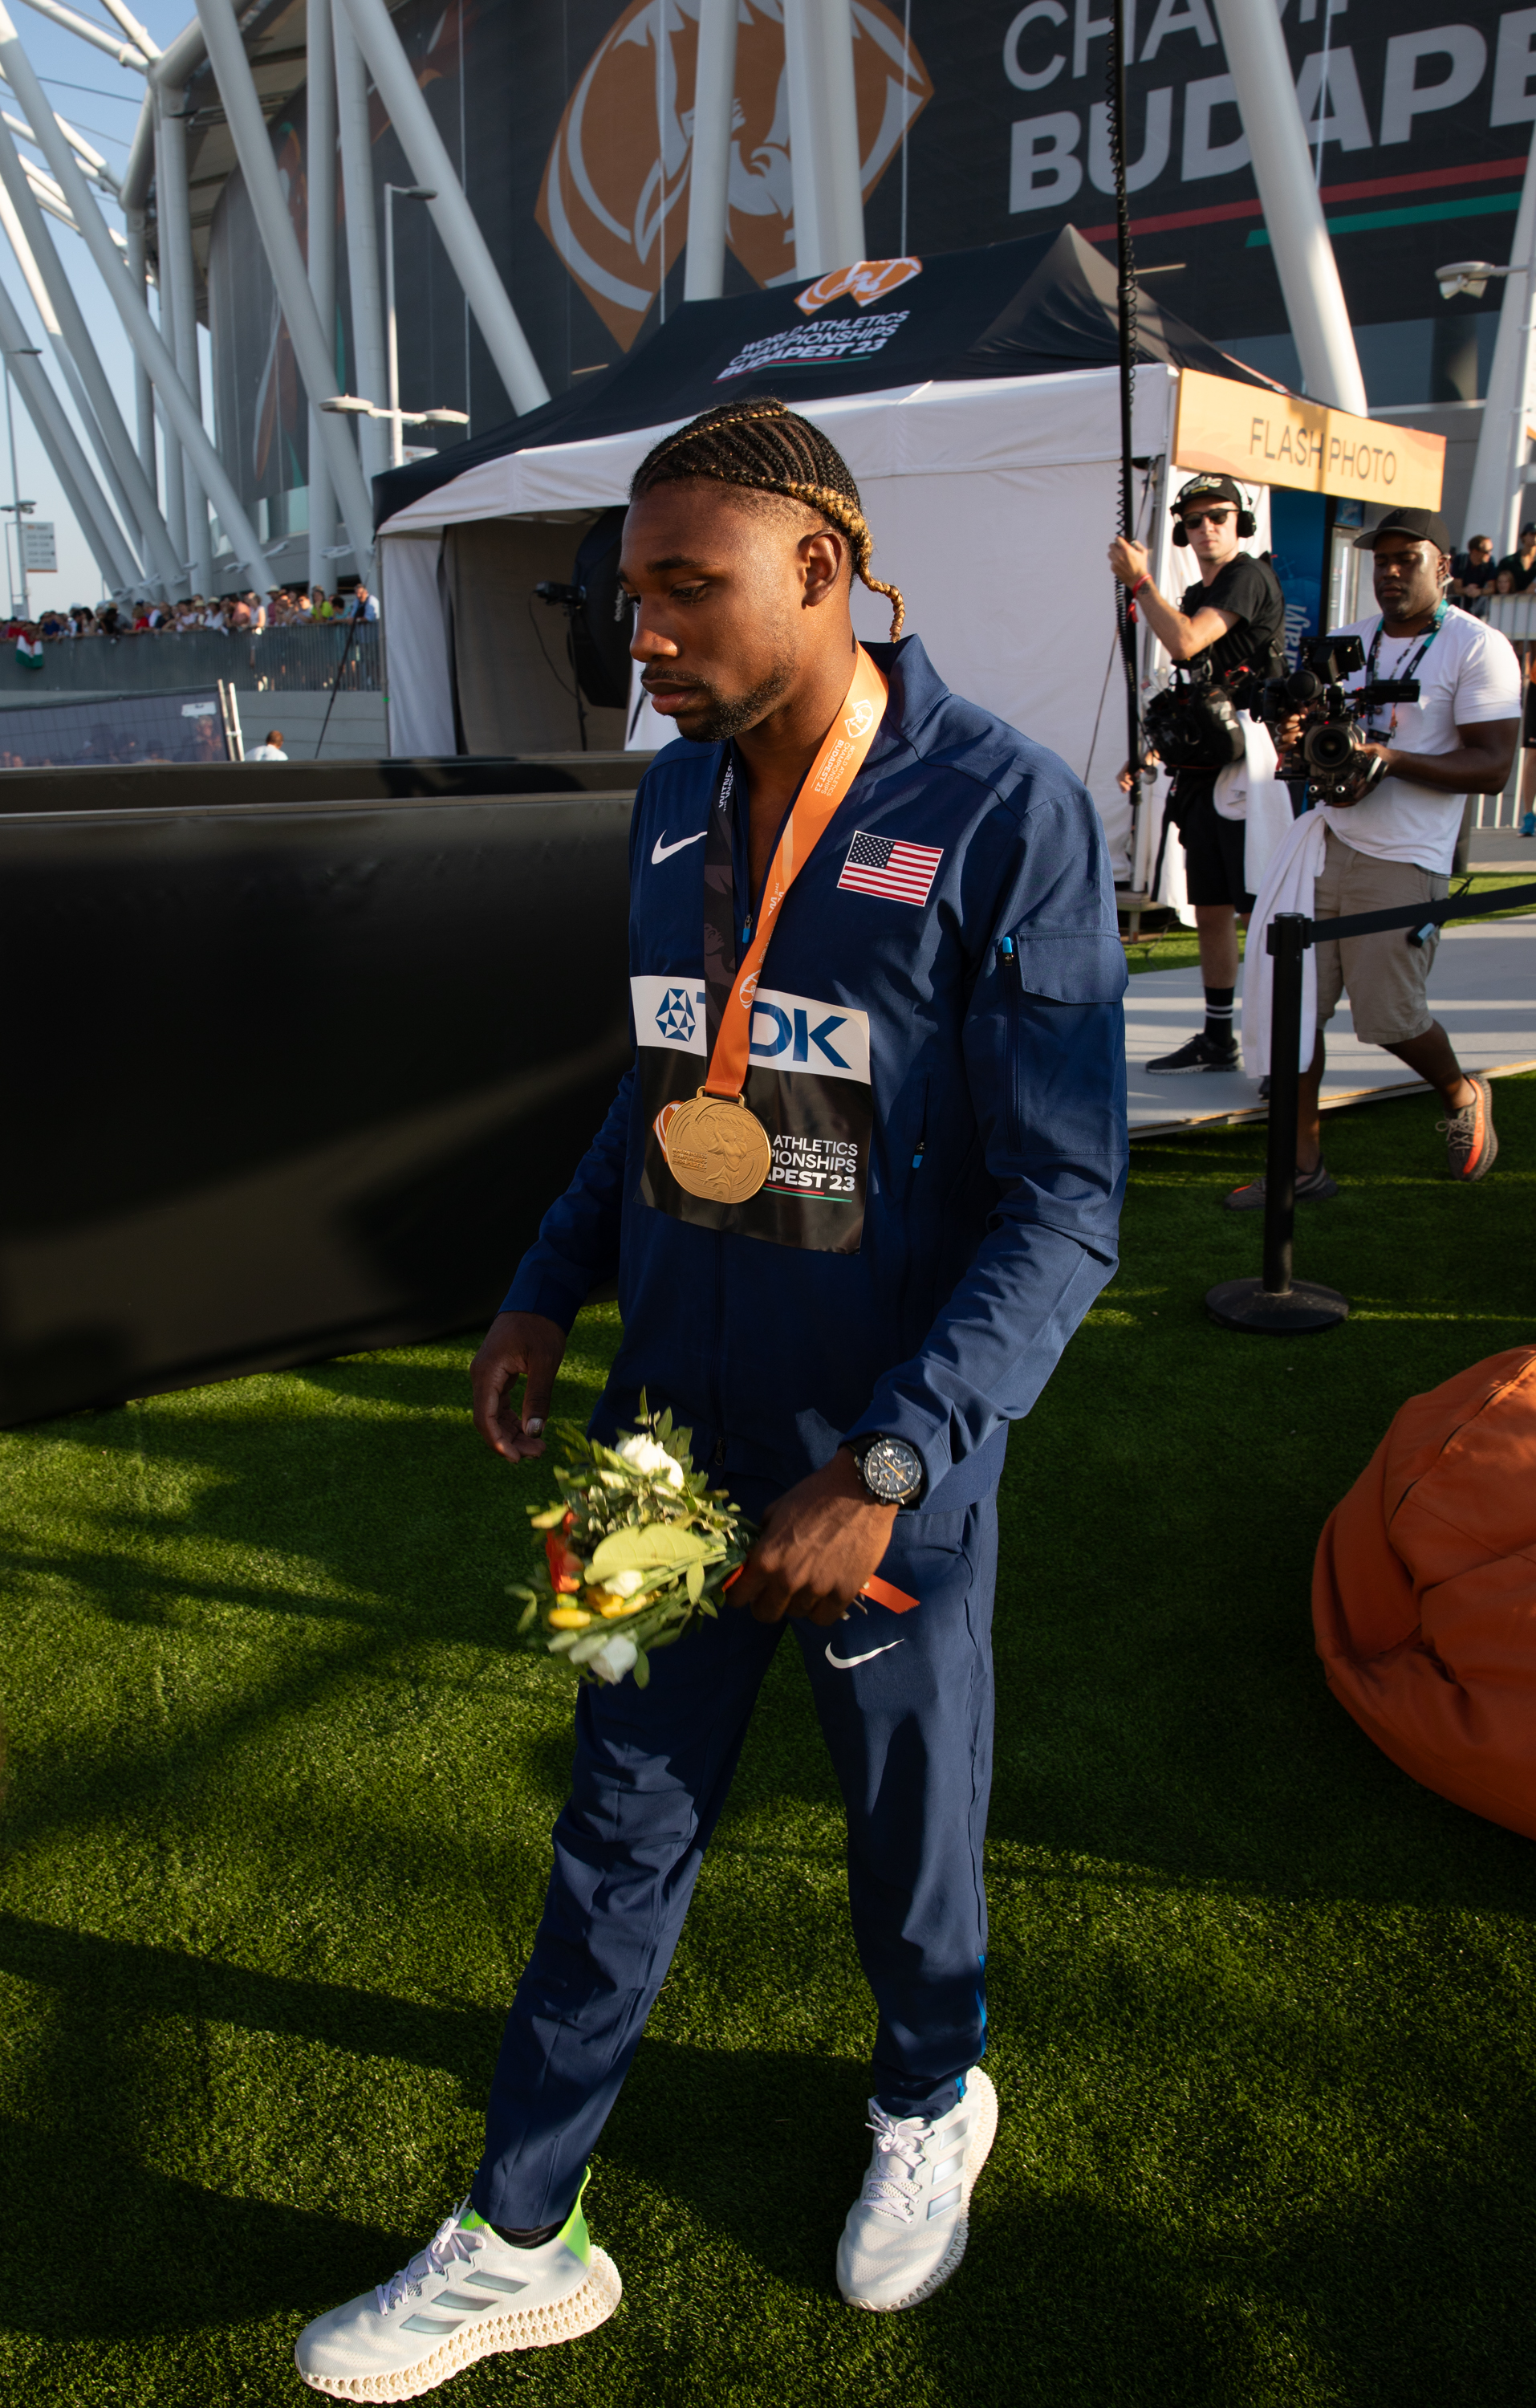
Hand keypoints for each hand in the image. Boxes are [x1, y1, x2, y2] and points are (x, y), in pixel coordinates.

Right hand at [470, 1310, 566, 1460]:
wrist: (538, 1297)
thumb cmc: (542, 1326)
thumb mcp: (545, 1363)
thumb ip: (538, 1398)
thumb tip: (533, 1432)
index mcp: (487, 1372)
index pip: (484, 1417)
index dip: (499, 1441)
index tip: (518, 1458)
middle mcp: (481, 1375)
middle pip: (487, 1419)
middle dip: (509, 1440)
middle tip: (536, 1455)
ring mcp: (487, 1375)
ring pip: (493, 1413)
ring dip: (512, 1432)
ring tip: (537, 1447)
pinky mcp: (497, 1374)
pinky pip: (499, 1403)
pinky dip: (512, 1419)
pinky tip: (529, 1430)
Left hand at [726, 1451, 898, 1626]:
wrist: (860, 1490)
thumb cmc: (816, 1494)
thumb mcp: (778, 1509)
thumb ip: (763, 1537)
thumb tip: (755, 1554)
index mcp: (767, 1558)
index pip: (738, 1596)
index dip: (738, 1594)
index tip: (746, 1590)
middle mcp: (788, 1579)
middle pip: (766, 1613)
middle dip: (766, 1603)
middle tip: (775, 1591)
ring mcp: (818, 1588)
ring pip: (797, 1614)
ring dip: (797, 1602)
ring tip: (806, 1584)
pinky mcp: (845, 1593)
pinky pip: (824, 1617)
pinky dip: (821, 1609)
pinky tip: (824, 1594)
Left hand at [1109, 536, 1148, 589]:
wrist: (1137, 579)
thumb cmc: (1141, 566)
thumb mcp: (1143, 552)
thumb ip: (1137, 544)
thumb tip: (1132, 541)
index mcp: (1126, 549)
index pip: (1117, 539)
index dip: (1118, 539)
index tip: (1119, 541)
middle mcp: (1119, 555)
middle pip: (1111, 546)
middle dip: (1115, 546)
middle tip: (1118, 548)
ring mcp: (1115, 562)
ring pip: (1109, 553)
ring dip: (1113, 553)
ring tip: (1119, 556)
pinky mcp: (1113, 568)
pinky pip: (1111, 562)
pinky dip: (1114, 562)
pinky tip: (1120, 564)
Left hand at [1332, 741, 1391, 805]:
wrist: (1394, 761)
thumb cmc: (1385, 756)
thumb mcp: (1375, 749)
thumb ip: (1364, 747)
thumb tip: (1355, 746)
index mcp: (1369, 780)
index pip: (1356, 795)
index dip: (1345, 800)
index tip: (1335, 801)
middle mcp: (1367, 786)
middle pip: (1352, 800)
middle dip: (1340, 802)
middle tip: (1327, 801)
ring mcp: (1366, 787)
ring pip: (1353, 798)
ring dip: (1342, 801)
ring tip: (1330, 799)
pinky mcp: (1365, 785)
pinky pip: (1355, 794)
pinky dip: (1347, 796)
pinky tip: (1339, 794)